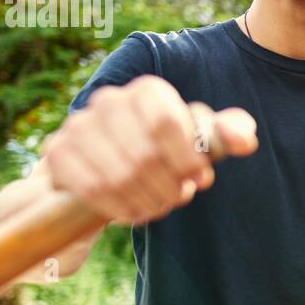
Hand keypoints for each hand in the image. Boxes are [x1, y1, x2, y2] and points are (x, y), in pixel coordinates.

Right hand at [42, 75, 258, 225]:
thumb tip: (245, 141)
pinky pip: (92, 189)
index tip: (201, 180)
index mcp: (148, 91)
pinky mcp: (59, 153)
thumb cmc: (165, 150)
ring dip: (146, 200)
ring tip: (158, 206)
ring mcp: (79, 125)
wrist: (108, 165)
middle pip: (144, 154)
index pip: (166, 122)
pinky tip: (134, 212)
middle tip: (178, 199)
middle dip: (168, 187)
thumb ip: (227, 134)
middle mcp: (109, 101)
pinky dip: (119, 208)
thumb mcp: (200, 140)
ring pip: (118, 175)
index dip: (187, 158)